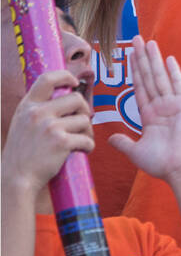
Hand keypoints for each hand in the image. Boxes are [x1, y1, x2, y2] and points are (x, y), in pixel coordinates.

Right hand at [1, 71, 92, 194]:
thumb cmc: (24, 153)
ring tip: (79, 141)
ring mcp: (49, 127)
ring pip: (85, 120)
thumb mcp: (23, 123)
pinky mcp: (61, 142)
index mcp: (27, 106)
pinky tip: (82, 151)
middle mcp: (37, 113)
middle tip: (81, 124)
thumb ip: (39, 109)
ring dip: (87, 132)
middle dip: (85, 111)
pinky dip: (88, 146)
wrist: (17, 178)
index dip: (66, 76)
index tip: (75, 83)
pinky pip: (87, 139)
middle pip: (77, 99)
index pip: (47, 78)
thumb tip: (67, 93)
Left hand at [110, 37, 180, 184]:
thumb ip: (124, 142)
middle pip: (148, 77)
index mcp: (150, 115)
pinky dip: (174, 72)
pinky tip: (168, 59)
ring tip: (148, 42)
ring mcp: (174, 104)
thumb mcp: (136, 152)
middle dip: (142, 58)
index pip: (139, 87)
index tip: (129, 56)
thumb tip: (110, 138)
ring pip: (160, 77)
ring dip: (154, 59)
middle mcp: (161, 106)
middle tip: (136, 39)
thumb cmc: (161, 163)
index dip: (134, 71)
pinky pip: (178, 85)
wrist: (180, 168)